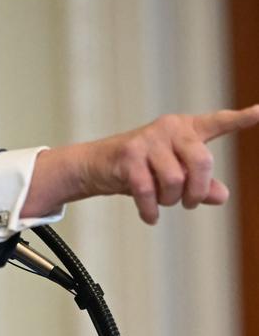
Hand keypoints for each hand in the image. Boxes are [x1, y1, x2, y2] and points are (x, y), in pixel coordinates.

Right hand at [22, 105, 258, 223]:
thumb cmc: (138, 168)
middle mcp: (169, 128)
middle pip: (202, 162)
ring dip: (170, 201)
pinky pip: (148, 191)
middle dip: (197, 190)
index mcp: (185, 129)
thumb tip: (222, 195)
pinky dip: (151, 210)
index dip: (240, 119)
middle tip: (188, 202)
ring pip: (175, 180)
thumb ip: (200, 184)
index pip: (217, 123)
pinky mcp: (129, 156)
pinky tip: (150, 216)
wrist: (95, 165)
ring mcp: (148, 141)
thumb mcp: (171, 175)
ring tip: (162, 203)